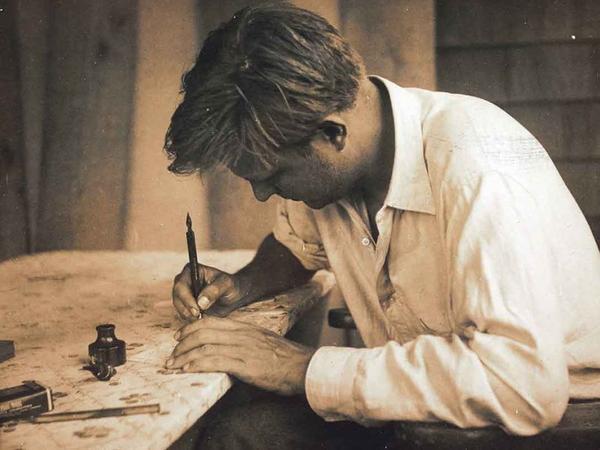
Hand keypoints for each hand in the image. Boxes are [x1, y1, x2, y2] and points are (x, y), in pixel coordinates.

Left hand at [166, 316, 315, 395]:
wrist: (301, 366)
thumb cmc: (283, 357)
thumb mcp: (261, 341)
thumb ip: (243, 340)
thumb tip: (226, 348)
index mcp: (244, 327)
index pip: (210, 322)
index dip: (190, 328)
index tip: (179, 338)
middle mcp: (240, 334)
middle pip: (202, 332)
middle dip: (182, 343)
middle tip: (172, 354)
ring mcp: (241, 348)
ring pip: (204, 346)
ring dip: (184, 356)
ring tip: (174, 365)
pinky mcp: (243, 364)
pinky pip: (214, 360)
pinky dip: (197, 364)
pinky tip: (188, 369)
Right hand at [172, 263, 246, 320]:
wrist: (234, 295)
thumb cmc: (231, 286)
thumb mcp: (226, 285)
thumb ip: (214, 291)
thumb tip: (200, 303)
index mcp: (191, 270)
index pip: (181, 285)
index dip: (186, 299)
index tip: (197, 310)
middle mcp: (184, 281)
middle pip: (176, 297)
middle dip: (186, 309)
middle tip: (200, 317)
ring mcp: (183, 294)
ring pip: (178, 308)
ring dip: (188, 316)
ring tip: (203, 319)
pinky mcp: (185, 306)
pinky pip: (182, 315)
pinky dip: (190, 320)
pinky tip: (202, 321)